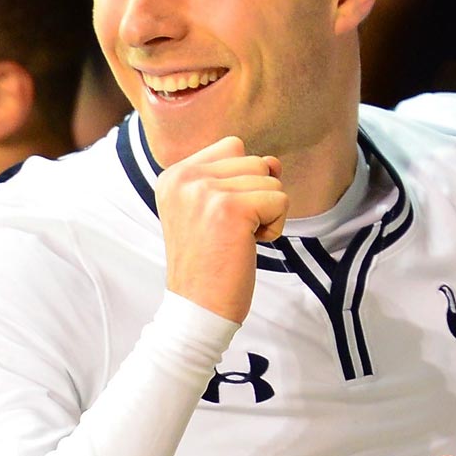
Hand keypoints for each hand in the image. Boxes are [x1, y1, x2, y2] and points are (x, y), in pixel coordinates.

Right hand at [158, 136, 286, 323]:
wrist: (196, 309)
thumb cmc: (209, 263)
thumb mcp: (210, 210)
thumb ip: (238, 177)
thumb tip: (274, 162)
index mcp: (174, 174)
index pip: (232, 147)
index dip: (243, 182)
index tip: (221, 218)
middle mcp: (184, 177)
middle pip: (255, 161)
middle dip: (258, 198)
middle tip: (230, 233)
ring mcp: (205, 190)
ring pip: (271, 180)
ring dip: (267, 214)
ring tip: (237, 240)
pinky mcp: (230, 208)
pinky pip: (281, 200)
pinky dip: (275, 227)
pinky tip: (248, 246)